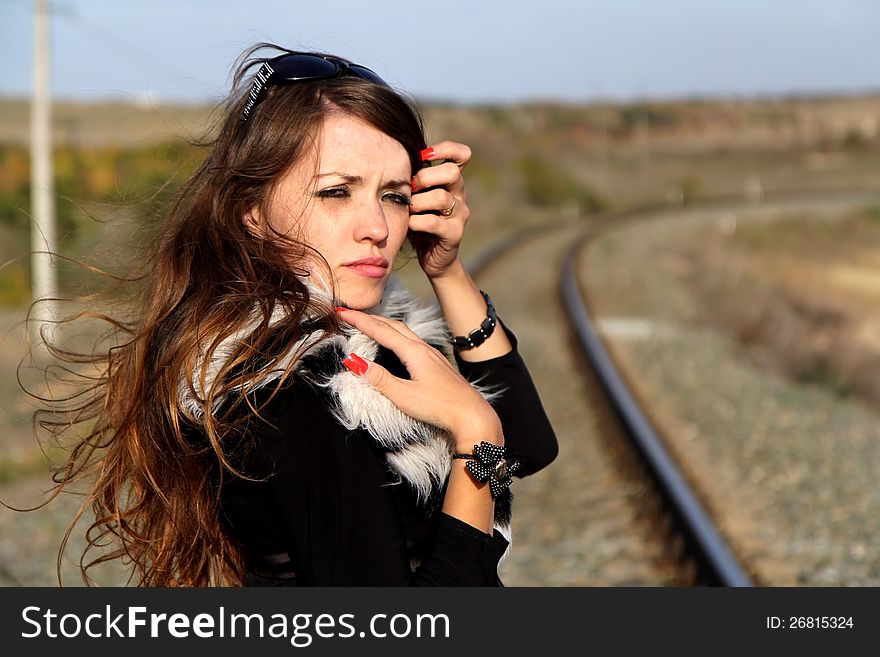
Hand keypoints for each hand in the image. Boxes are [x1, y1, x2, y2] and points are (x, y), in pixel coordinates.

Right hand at [336, 308, 501, 448]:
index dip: (360, 320)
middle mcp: (423, 348)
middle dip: (369, 318)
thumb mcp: (404, 396)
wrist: (472, 415)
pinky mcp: (437, 363)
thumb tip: (354, 362)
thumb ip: (379, 378)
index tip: (342, 312)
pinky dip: (395, 334)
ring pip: (403, 331)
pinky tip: (394, 342)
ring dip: (383, 324)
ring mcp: (432, 354)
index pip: (381, 330)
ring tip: (367, 323)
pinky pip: (411, 339)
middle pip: (392, 325)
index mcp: (414, 352)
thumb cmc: (440, 407)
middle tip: (349, 314)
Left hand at [408, 141, 471, 279]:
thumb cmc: (420, 221)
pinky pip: (434, 222)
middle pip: (452, 172)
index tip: (424, 156)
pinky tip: (409, 224)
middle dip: (425, 178)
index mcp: (452, 182)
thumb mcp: (417, 197)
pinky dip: (416, 222)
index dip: (445, 149)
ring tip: (408, 209)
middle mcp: (460, 195)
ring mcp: (460, 214)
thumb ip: (413, 180)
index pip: (462, 155)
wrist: (433, 256)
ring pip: (441, 197)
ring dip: (417, 202)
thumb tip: (391, 158)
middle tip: (409, 188)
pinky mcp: (455, 233)